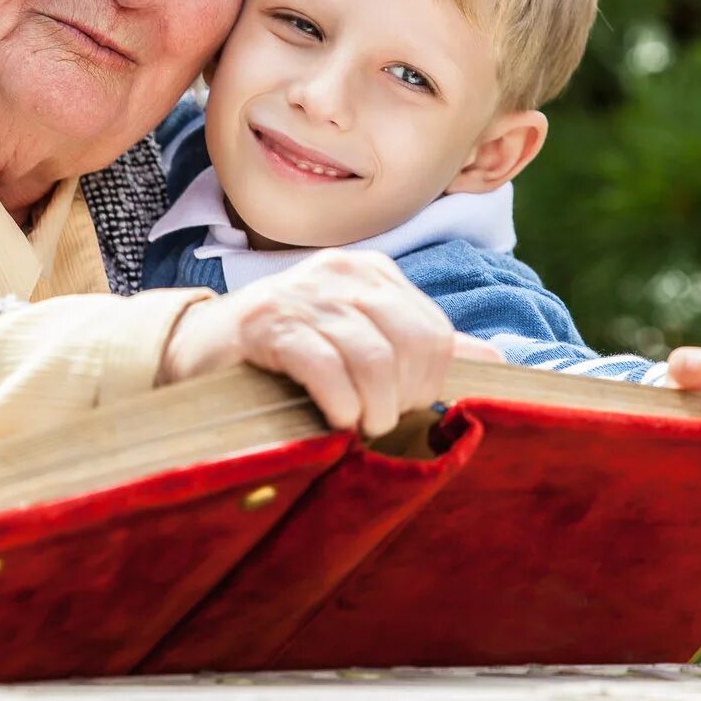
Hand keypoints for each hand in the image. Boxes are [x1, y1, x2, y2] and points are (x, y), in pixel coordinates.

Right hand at [159, 248, 472, 436]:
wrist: (201, 351)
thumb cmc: (291, 353)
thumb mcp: (362, 342)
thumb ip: (426, 350)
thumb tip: (499, 361)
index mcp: (374, 275)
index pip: (435, 333)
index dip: (428, 383)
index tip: (403, 408)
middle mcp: (344, 273)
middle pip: (412, 344)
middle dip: (405, 397)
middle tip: (380, 422)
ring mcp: (304, 294)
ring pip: (372, 358)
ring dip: (373, 407)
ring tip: (359, 426)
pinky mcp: (266, 323)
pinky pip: (322, 363)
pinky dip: (338, 400)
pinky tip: (335, 420)